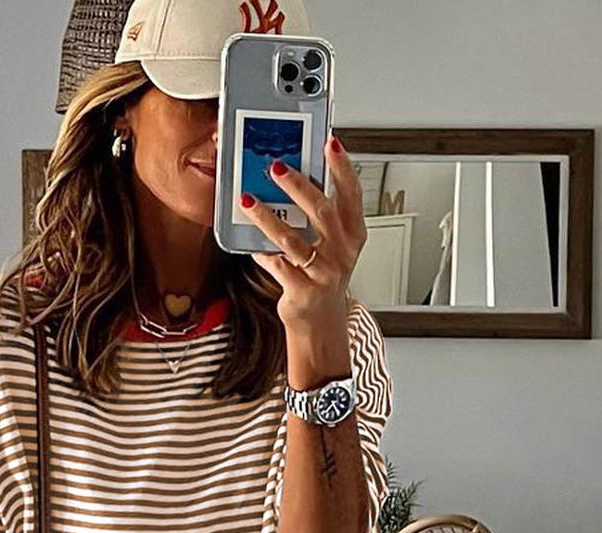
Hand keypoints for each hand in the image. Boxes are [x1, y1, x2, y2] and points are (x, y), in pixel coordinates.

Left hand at [242, 134, 364, 335]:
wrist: (320, 322)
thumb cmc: (323, 276)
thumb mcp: (332, 243)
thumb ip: (320, 215)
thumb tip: (292, 176)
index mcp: (354, 234)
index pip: (352, 193)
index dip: (342, 167)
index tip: (330, 142)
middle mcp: (342, 252)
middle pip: (321, 211)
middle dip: (297, 186)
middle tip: (276, 167)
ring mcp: (323, 273)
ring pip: (292, 239)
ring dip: (267, 217)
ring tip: (247, 200)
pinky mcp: (302, 291)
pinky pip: (276, 264)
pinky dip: (260, 251)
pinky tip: (248, 239)